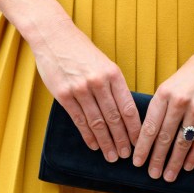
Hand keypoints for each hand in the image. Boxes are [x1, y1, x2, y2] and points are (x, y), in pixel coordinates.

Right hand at [31, 17, 140, 162]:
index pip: (128, 107)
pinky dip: (88, 135)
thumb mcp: (104, 63)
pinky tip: (93, 145)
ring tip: (111, 156)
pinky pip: (79, 120)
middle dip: (121, 140)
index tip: (139, 142)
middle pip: (114, 118)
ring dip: (106, 142)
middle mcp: (98, 82)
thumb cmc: (81, 50)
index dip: (134, 128)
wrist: (54, 36)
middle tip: (126, 155)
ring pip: (97, 123)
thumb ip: (113, 85)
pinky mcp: (64, 94)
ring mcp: (80, 89)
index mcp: (113, 73)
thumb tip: (124, 112)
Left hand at [132, 40, 193, 181]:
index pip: (150, 124)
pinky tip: (188, 166)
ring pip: (182, 142)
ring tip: (168, 176)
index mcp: (165, 92)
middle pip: (164, 137)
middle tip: (152, 175)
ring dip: (174, 162)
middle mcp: (180, 101)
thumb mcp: (172, 82)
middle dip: (157, 159)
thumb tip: (151, 130)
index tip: (137, 161)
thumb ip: (163, 103)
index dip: (143, 146)